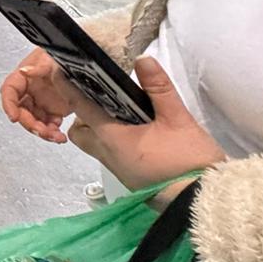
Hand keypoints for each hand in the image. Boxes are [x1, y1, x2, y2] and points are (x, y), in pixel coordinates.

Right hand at [0, 47, 89, 142]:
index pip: (9, 91)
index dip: (8, 105)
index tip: (14, 117)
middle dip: (31, 124)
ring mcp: (40, 103)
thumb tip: (24, 71)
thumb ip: (39, 67)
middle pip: (21, 112)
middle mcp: (29, 92)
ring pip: (34, 122)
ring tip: (57, 137)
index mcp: (24, 78)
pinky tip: (61, 133)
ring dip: (43, 132)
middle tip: (43, 131)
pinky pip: (48, 125)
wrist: (80, 63)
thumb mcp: (51, 59)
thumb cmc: (60, 57)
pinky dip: (53, 132)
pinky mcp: (52, 111)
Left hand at [65, 56, 226, 190]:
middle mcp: (108, 155)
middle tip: (104, 97)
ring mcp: (119, 170)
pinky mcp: (131, 178)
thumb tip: (142, 59)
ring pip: (95, 145)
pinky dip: (116, 140)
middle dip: (82, 114)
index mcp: (112, 138)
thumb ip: (159, 88)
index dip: (67, 86)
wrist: (202, 202)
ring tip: (124, 111)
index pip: (80, 107)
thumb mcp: (178, 119)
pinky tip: (137, 130)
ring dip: (100, 128)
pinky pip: (111, 155)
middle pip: (80, 131)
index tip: (60, 69)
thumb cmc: (188, 161)